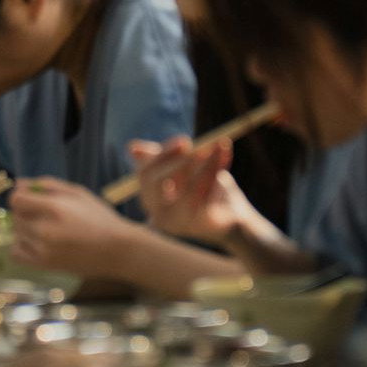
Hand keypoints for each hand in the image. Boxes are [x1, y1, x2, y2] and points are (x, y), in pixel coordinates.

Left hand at [9, 179, 140, 274]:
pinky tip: (37, 243)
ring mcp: (43, 250)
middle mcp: (45, 230)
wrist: (117, 250)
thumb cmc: (99, 217)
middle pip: (16, 217)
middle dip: (26, 212)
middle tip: (44, 214)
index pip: (16, 200)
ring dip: (26, 229)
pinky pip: (16, 253)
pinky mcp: (44, 265)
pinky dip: (22, 246)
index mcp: (54, 208)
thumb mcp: (77, 192)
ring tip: (46, 229)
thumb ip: (47, 185)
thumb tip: (19, 183)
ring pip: (17, 234)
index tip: (31, 197)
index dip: (21, 196)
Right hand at [126, 136, 260, 245]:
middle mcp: (160, 215)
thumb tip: (131, 148)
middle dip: (179, 161)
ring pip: (189, 187)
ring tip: (220, 146)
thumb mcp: (182, 167)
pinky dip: (218, 169)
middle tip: (199, 146)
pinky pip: (209, 195)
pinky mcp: (202, 225)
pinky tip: (225, 155)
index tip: (184, 140)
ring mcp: (180, 223)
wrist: (234, 214)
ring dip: (207, 162)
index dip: (163, 155)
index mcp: (152, 199)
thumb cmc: (205, 187)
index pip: (146, 175)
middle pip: (157, 183)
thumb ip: (161, 157)